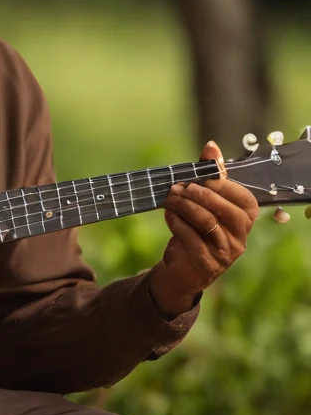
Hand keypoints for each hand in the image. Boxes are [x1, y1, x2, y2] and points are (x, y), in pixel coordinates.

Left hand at [148, 140, 258, 318]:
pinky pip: (192, 239)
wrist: (182, 268)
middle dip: (200, 194)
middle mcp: (241, 236)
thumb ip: (211, 174)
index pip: (244, 198)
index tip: (199, 177)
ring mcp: (226, 253)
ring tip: (169, 198)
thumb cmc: (196, 228)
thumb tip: (211, 146)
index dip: (222, 185)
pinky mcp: (208, 265)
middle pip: (225, 210)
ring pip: (207, 223)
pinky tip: (169, 216)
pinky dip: (177, 224)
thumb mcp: (204, 201)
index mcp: (246, 218)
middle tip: (177, 187)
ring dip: (184, 206)